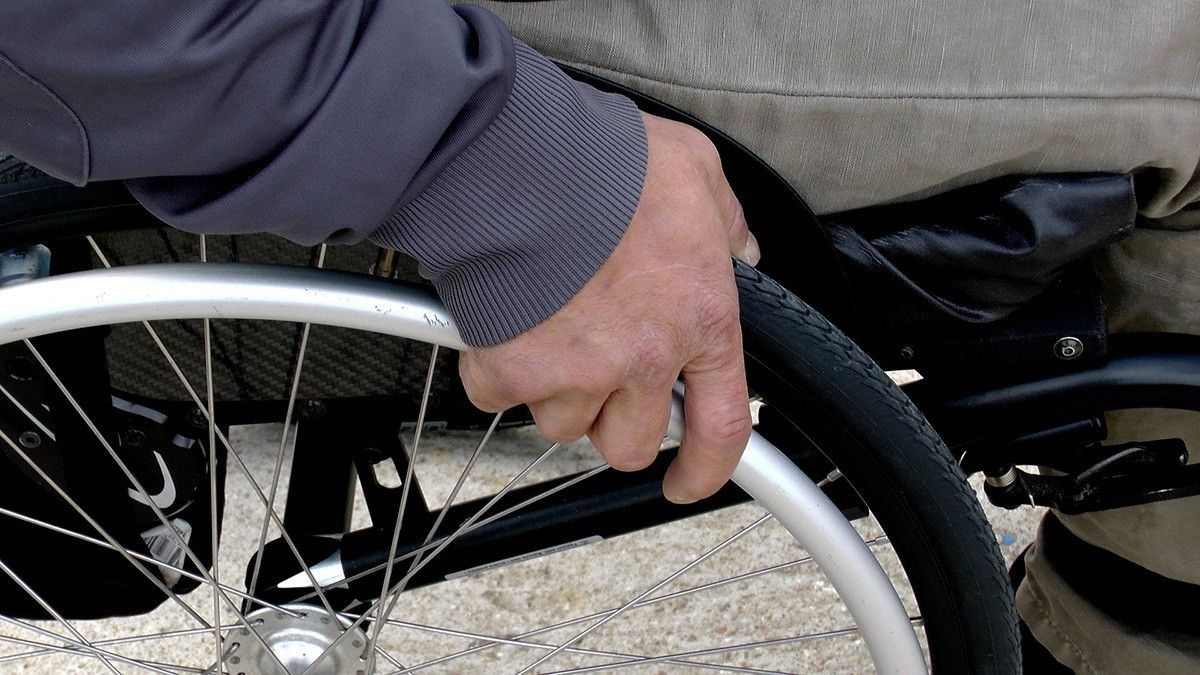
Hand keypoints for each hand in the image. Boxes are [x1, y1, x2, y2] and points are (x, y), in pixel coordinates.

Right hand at [459, 112, 759, 502]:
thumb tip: (739, 247)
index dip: (706, 469)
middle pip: (629, 444)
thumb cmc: (606, 163)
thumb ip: (725, 220)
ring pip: (564, 425)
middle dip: (613, 420)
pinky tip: (502, 323)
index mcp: (700, 319)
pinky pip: (500, 397)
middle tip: (596, 374)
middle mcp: (643, 360)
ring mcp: (577, 373)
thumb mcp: (696, 173)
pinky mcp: (513, 371)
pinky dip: (496, 369)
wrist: (520, 162)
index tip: (686, 481)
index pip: (721, 426)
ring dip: (555, 391)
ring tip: (546, 329)